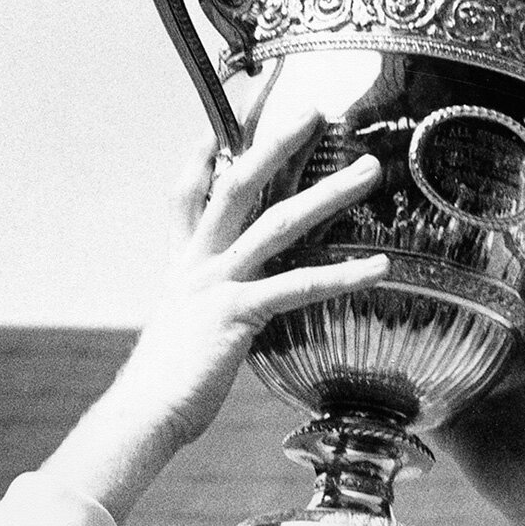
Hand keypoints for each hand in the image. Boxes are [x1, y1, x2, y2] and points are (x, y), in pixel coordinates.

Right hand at [125, 107, 386, 448]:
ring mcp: (216, 284)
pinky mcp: (237, 313)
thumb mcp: (179, 339)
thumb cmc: (166, 390)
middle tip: (314, 111)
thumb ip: (200, 320)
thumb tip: (214, 331)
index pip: (188, 198)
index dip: (199, 159)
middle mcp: (197, 264)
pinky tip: (381, 267)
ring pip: (277, 222)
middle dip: (275, 143)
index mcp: (183, 268)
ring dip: (327, 193)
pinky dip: (343, 274)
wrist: (143, 414)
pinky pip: (299, 285)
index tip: (215, 129)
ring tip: (369, 171)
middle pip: (236, 183)